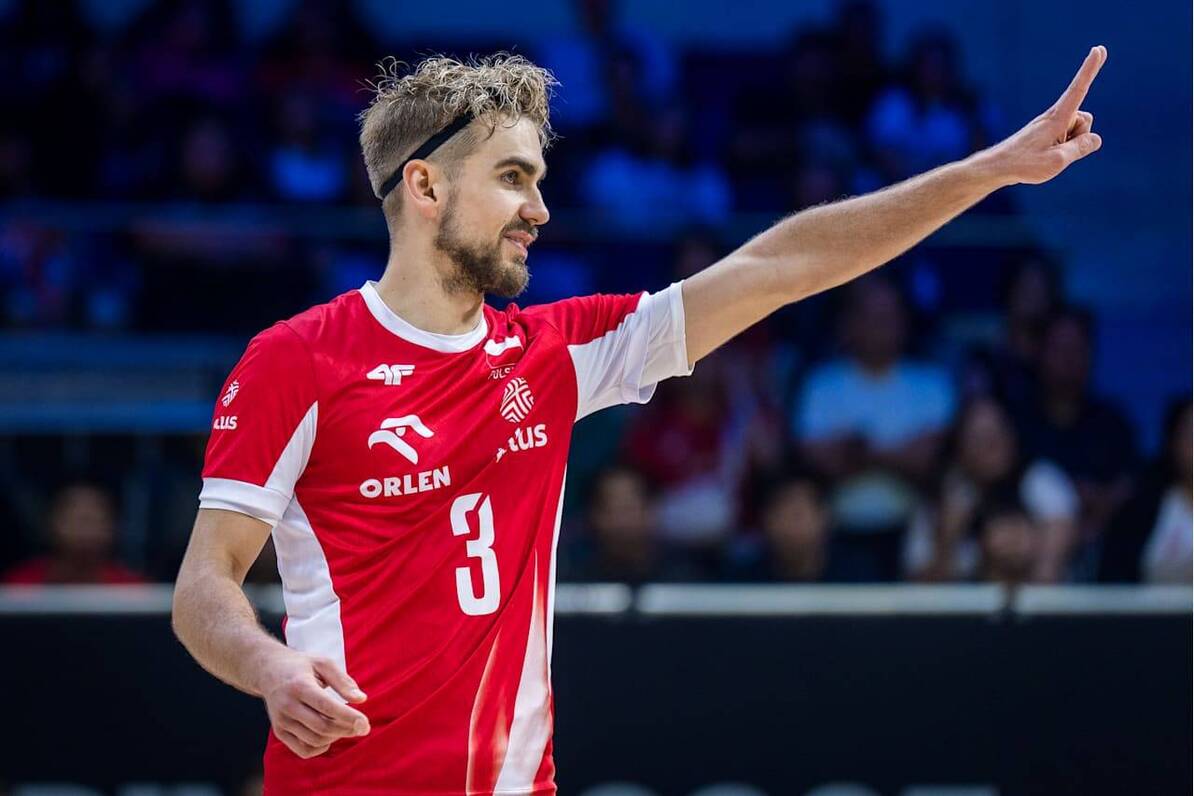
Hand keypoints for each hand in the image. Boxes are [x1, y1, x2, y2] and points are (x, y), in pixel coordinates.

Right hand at [258, 649, 370, 758]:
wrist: (269, 671)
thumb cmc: (301, 666)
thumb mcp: (323, 663)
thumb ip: (343, 681)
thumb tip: (361, 699)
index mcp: (299, 686)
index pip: (327, 707)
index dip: (349, 717)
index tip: (365, 723)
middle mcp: (287, 705)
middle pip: (322, 727)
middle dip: (347, 729)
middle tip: (363, 727)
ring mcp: (281, 721)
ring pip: (314, 740)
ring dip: (336, 737)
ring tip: (346, 726)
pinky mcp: (279, 731)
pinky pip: (303, 750)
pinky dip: (321, 748)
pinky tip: (330, 737)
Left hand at [980, 45, 1106, 185]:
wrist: (997, 168)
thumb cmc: (1024, 165)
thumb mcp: (1057, 161)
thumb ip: (1080, 148)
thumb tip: (1095, 139)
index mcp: (1056, 118)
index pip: (1078, 89)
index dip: (1090, 70)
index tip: (1098, 49)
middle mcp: (1054, 116)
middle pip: (1086, 120)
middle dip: (1081, 137)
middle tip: (1054, 152)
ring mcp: (1050, 124)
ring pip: (1078, 132)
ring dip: (1070, 146)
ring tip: (1045, 155)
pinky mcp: (1047, 132)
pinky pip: (1068, 140)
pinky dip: (1062, 150)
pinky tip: (1043, 156)